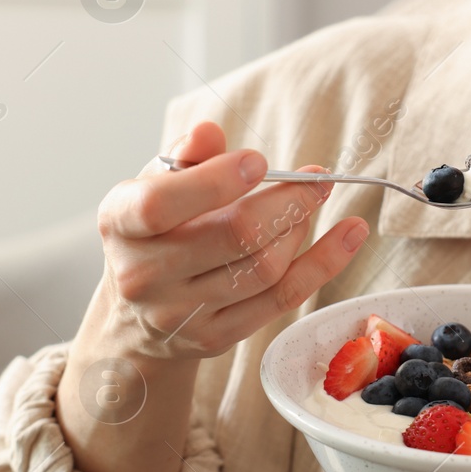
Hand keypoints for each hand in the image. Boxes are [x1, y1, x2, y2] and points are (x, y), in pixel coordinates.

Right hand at [61, 120, 368, 471]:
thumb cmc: (152, 234)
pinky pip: (282, 300)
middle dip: (286, 201)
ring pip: (262, 270)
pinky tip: (351, 233)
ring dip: (299, 229)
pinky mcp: (215, 338)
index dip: (215, 181)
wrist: (133, 318)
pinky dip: (324, 263)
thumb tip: (210, 133)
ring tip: (310, 204)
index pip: (160, 205)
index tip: (259, 161)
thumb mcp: (151, 186)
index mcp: (120, 224)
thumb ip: (184, 158)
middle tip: (314, 179)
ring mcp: (180, 314)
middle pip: (232, 237)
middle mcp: (143, 274)